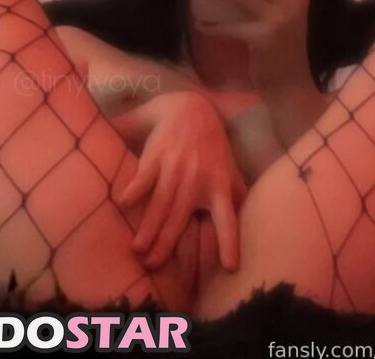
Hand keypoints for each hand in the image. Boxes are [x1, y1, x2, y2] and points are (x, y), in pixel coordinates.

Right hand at [114, 91, 245, 270]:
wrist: (190, 107)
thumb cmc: (211, 145)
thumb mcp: (229, 168)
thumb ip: (237, 195)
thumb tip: (251, 223)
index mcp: (218, 186)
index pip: (227, 219)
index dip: (229, 242)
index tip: (229, 267)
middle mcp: (197, 180)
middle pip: (180, 217)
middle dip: (167, 243)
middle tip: (153, 265)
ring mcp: (176, 167)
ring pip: (161, 202)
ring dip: (149, 227)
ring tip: (138, 249)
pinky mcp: (157, 154)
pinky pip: (145, 176)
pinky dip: (134, 189)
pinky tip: (124, 204)